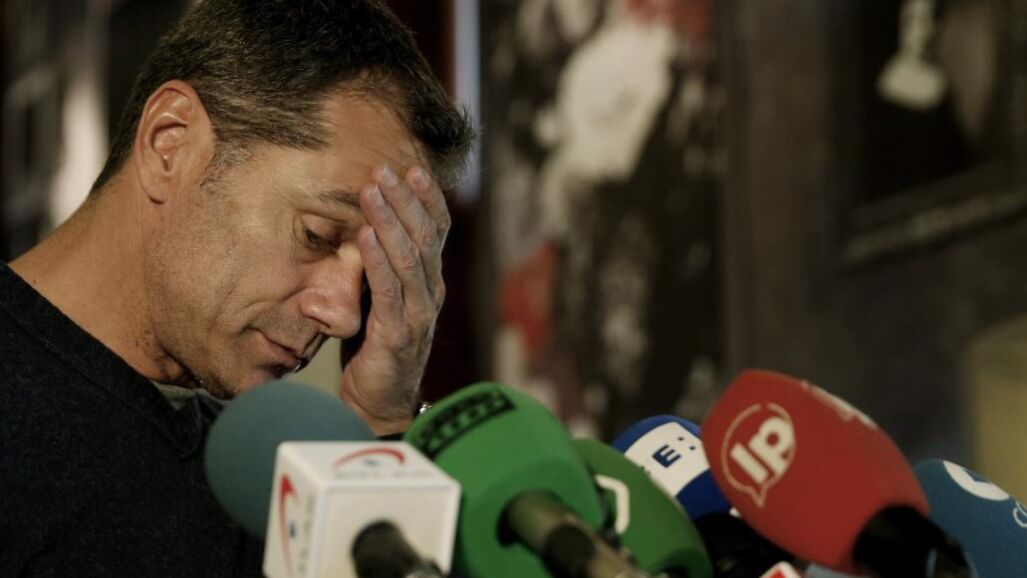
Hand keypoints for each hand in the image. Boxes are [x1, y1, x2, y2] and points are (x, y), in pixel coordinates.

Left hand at [338, 164, 448, 434]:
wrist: (378, 402)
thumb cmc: (375, 346)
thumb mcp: (383, 298)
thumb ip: (383, 267)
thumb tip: (366, 223)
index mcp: (431, 282)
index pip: (437, 231)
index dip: (428, 199)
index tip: (412, 167)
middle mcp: (432, 293)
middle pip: (425, 237)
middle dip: (405, 200)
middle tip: (384, 170)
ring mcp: (419, 314)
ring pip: (410, 258)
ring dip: (389, 221)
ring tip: (371, 192)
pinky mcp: (398, 334)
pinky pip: (389, 290)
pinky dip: (377, 259)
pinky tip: (365, 235)